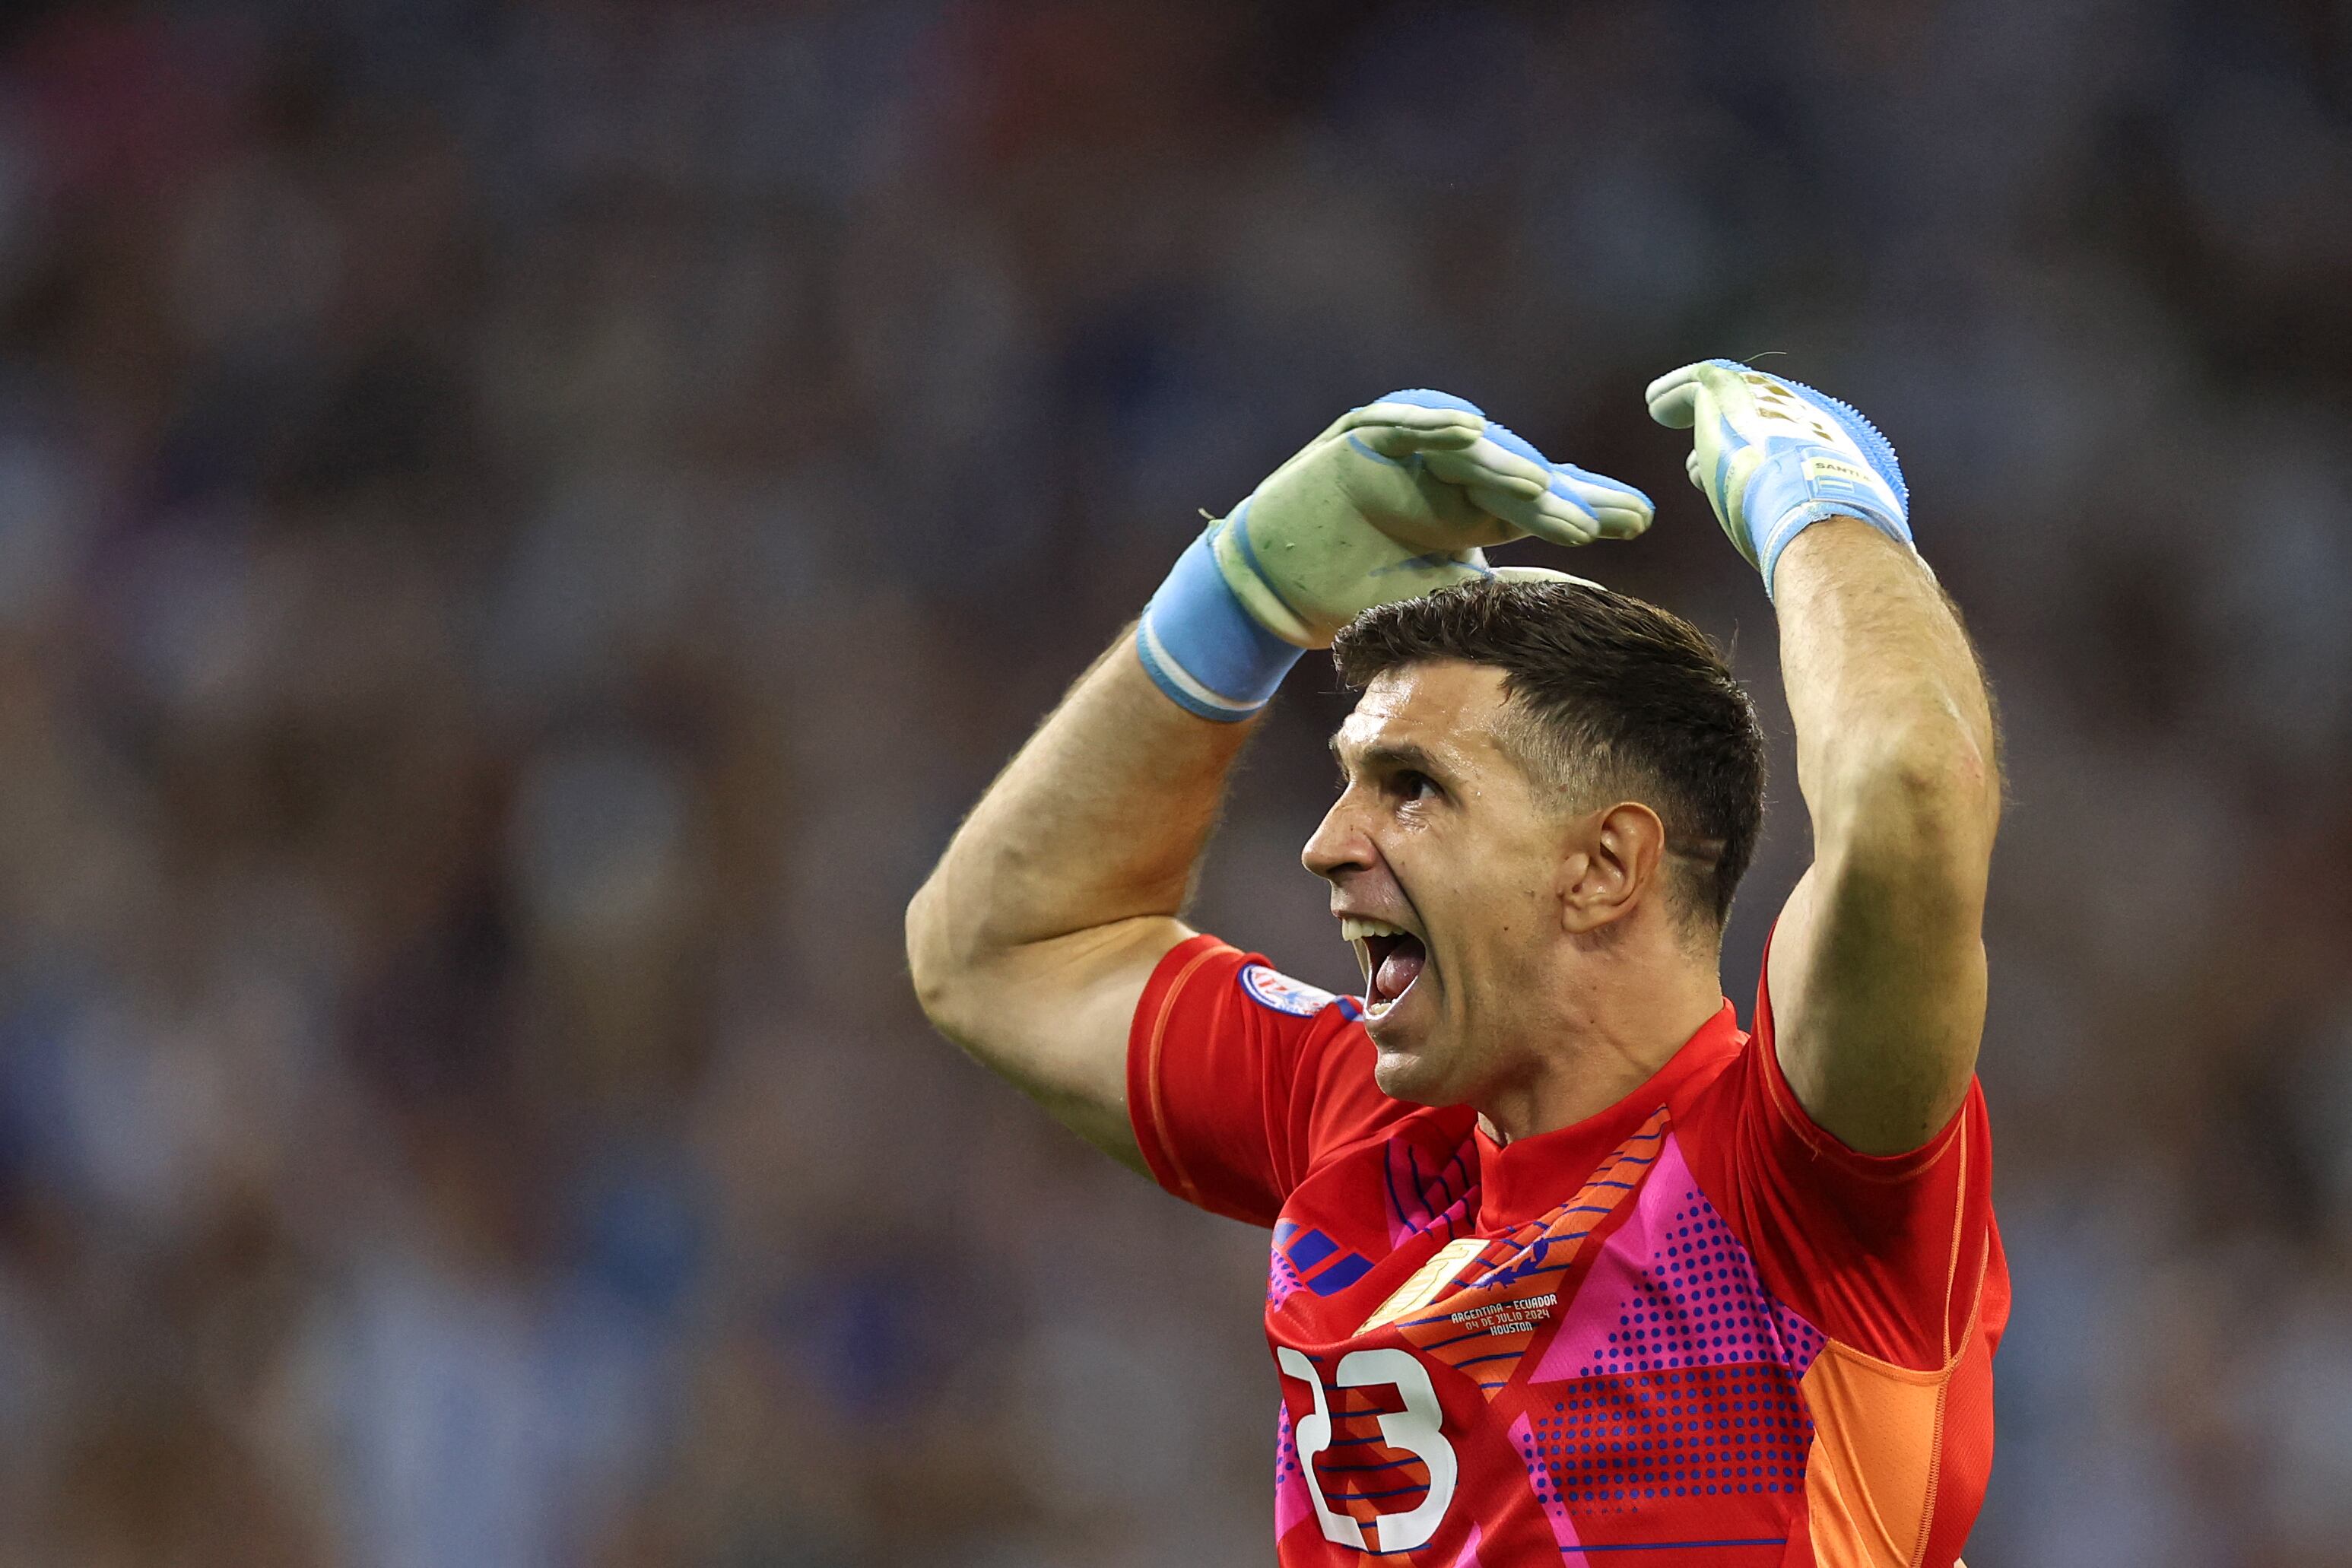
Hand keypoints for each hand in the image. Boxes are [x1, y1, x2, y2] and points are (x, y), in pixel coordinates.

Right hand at [1214, 389, 1653, 648]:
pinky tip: (1468, 430)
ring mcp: (1407, 455)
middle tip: (1608, 517)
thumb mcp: (1434, 602)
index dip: (1585, 506)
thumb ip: (1492, 592)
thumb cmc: (1354, 599)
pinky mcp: (1359, 441)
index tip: (1638, 519)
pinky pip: (1397, 423)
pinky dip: (1429, 425)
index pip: (1538, 502)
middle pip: (1513, 473)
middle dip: (1561, 492)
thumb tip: (1571, 598)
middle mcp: (1448, 478)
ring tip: (1543, 488)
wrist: (1275, 592)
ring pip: (1465, 450)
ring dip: (1503, 464)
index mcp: (1471, 512)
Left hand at [1644, 361, 1911, 594]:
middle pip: (1765, 426)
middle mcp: (1810, 420)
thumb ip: (1833, 552)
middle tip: (1698, 470)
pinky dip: (1675, 396)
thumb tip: (1837, 585)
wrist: (1819, 517)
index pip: (1800, 454)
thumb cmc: (1834, 550)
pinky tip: (1656, 406)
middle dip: (1735, 443)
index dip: (1768, 467)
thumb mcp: (1844, 550)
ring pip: (1731, 399)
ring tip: (1671, 423)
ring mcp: (1772, 402)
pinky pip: (1697, 385)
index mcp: (1842, 453)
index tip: (1745, 483)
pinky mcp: (1730, 394)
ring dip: (1702, 414)